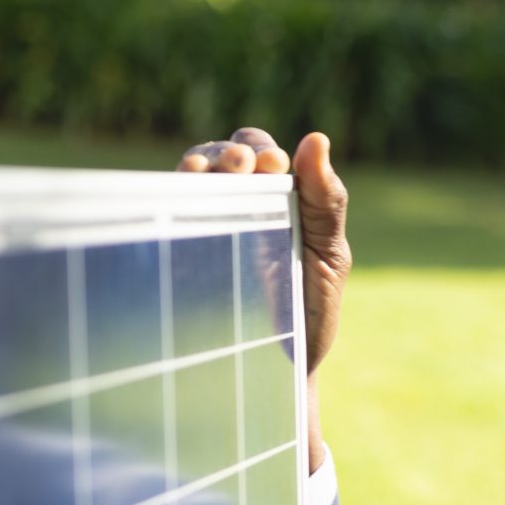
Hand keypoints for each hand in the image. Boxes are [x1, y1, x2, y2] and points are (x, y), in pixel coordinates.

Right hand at [177, 128, 350, 379]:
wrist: (280, 366)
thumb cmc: (309, 310)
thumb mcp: (328, 256)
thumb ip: (327, 203)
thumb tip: (317, 139)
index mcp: (286, 199)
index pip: (266, 153)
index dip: (266, 151)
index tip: (274, 167)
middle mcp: (246, 202)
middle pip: (229, 153)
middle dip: (233, 151)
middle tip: (242, 167)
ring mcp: (213, 222)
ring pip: (199, 170)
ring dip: (204, 160)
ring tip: (206, 170)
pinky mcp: (187, 244)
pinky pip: (175, 205)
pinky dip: (177, 186)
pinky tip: (185, 183)